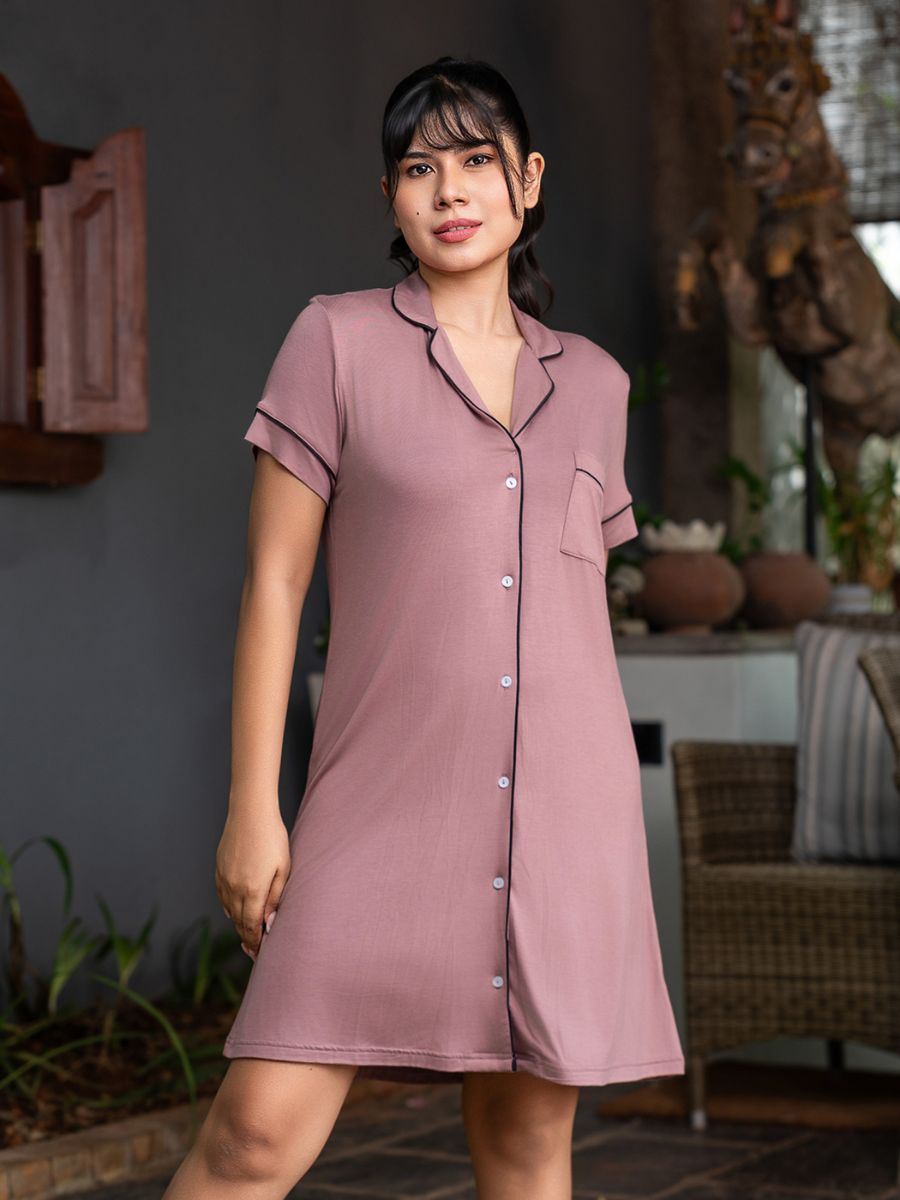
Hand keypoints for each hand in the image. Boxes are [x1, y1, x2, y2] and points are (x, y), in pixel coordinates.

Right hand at [215, 808, 290, 961]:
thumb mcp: (283, 868)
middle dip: (247, 937)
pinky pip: (222, 896)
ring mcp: (224, 879)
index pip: (251, 926)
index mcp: (252, 890)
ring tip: (248, 933)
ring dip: (238, 923)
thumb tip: (269, 923)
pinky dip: (229, 907)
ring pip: (229, 910)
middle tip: (254, 950)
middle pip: (238, 922)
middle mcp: (234, 888)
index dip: (255, 942)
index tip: (259, 954)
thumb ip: (275, 897)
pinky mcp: (219, 870)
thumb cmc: (272, 837)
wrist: (250, 812)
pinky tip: (237, 910)